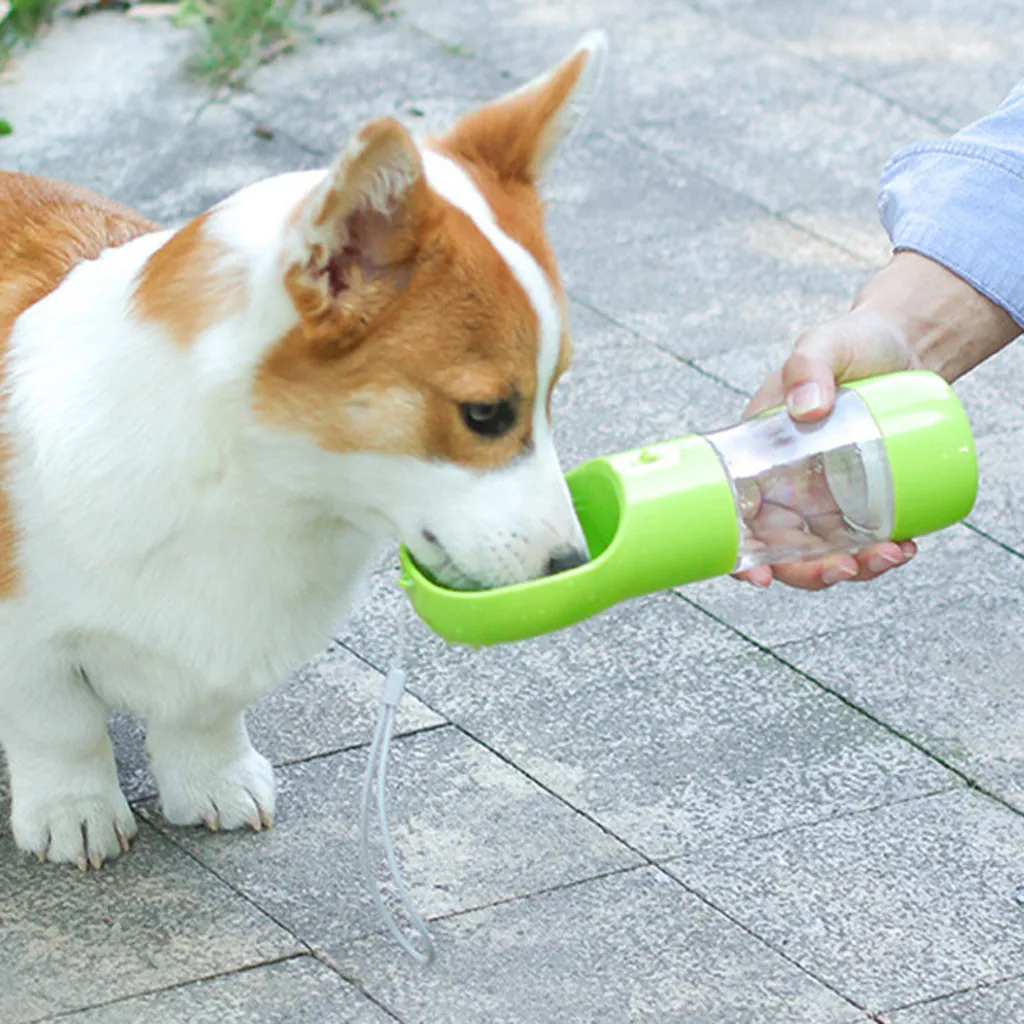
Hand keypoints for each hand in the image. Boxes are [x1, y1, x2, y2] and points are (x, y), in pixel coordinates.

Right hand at [736, 251, 1018, 590]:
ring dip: (854, 569)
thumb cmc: (851, 342)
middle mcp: (786, 485)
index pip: (736, 519)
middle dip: (811, 574)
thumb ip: (809, 365)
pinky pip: (866, 538)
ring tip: (891, 554)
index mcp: (757, 458)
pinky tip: (905, 546)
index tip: (758, 579)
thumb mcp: (823, 344)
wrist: (906, 343)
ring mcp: (827, 495)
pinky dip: (884, 553)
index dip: (740, 560)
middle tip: (845, 568)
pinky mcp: (865, 497)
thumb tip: (808, 408)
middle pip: (783, 551)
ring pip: (827, 553)